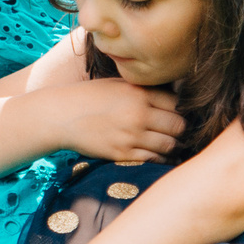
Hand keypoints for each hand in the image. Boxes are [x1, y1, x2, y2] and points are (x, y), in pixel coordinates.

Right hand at [34, 79, 183, 165]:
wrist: (62, 115)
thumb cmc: (91, 97)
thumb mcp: (118, 85)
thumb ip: (144, 90)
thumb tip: (174, 97)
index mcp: (139, 93)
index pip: (177, 103)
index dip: (181, 109)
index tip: (178, 114)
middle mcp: (138, 114)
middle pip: (179, 125)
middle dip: (181, 129)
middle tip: (178, 131)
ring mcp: (131, 135)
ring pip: (170, 145)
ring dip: (173, 145)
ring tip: (170, 143)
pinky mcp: (122, 153)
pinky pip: (153, 159)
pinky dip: (160, 159)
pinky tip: (159, 155)